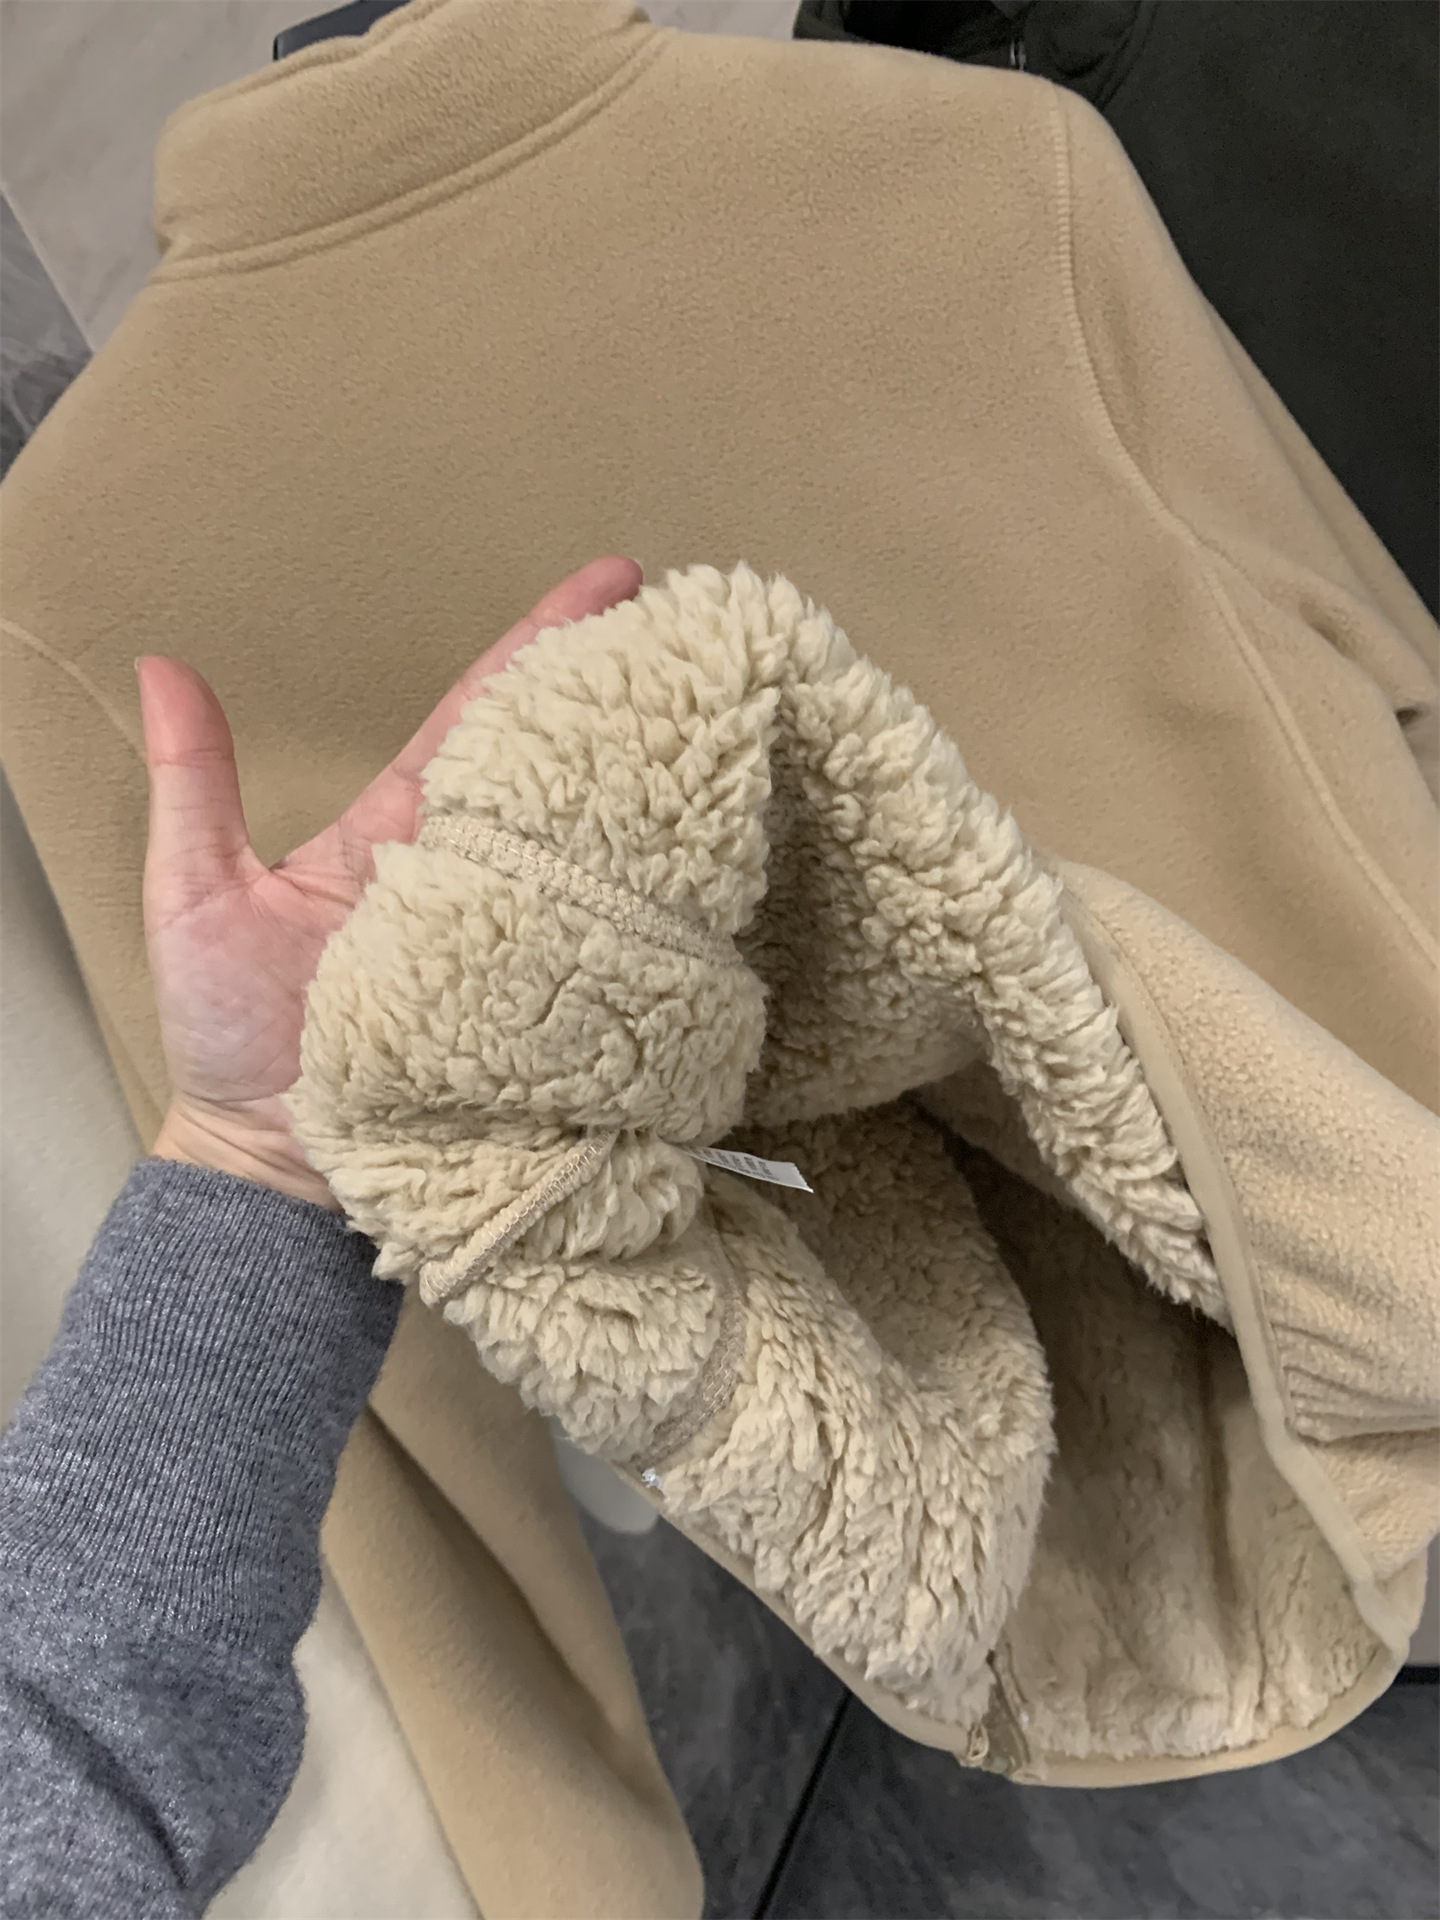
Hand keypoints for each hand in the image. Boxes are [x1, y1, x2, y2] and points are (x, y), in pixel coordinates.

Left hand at [142, 556, 644, 1209]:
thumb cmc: (233, 1038)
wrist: (272, 1169)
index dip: (543, 642)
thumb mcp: (199, 899)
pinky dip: (653, 907)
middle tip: (702, 643)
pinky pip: (602, 946)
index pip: (482, 714)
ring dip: (657, 794)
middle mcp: (473, 873)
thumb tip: (160, 665)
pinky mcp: (543, 1009)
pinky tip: (708, 869)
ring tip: (725, 731)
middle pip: (561, 769)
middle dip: (629, 700)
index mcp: (403, 829)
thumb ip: (194, 787)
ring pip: (595, 850)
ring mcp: (516, 941)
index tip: (615, 580)